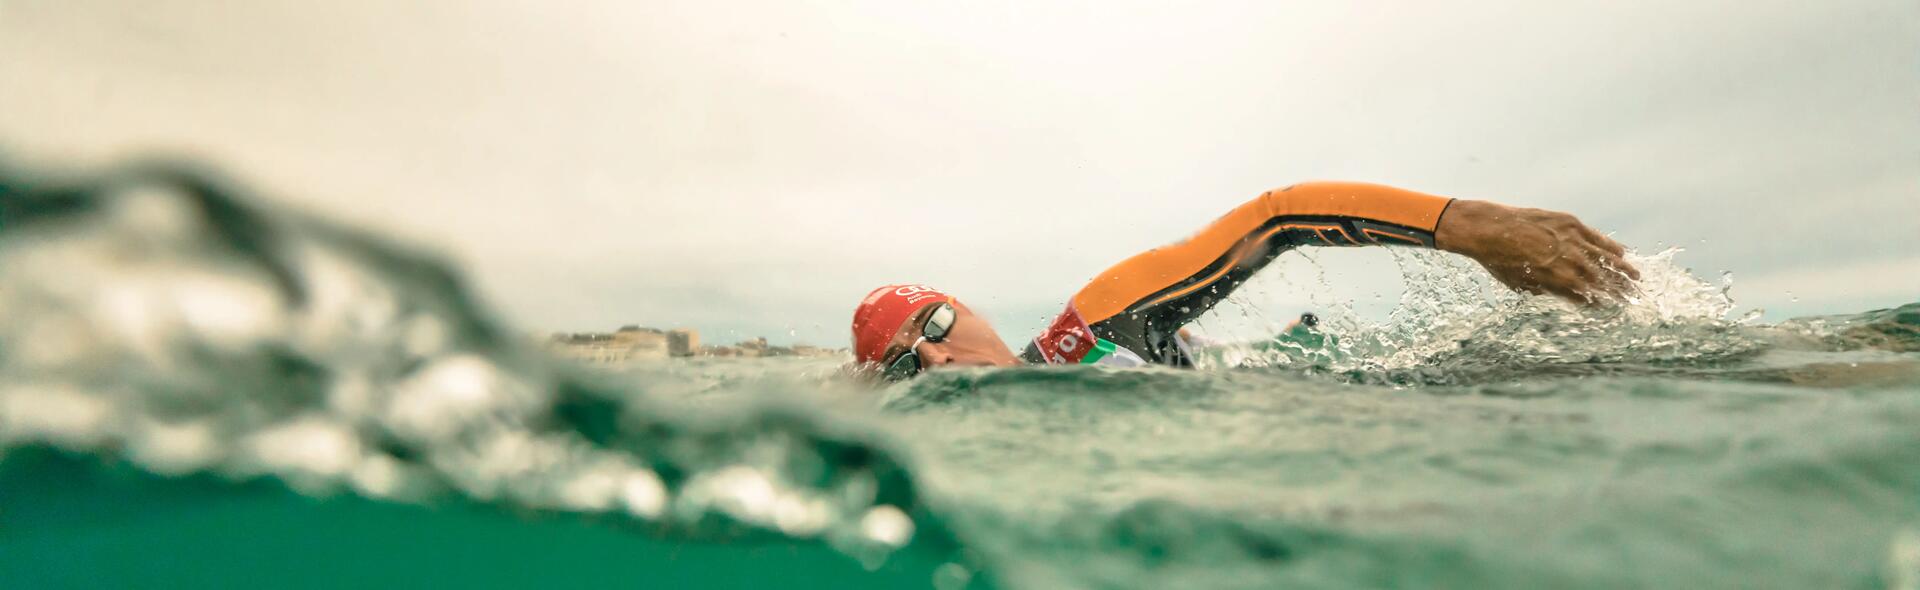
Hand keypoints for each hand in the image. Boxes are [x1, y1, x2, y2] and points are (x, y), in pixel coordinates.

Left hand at [1434, 199, 1639, 302]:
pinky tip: (1622, 253)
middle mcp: (1566, 262)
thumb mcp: (1521, 284)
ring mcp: (1570, 240)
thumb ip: (1546, 290)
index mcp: (1556, 281)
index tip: (1611, 308)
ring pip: (1604, 258)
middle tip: (1634, 298)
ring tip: (1637, 279)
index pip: (1586, 296)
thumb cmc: (1499, 260)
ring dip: (1623, 270)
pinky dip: (1610, 246)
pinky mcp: (1569, 223)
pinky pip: (1596, 237)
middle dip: (1619, 290)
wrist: (1487, 229)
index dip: (1600, 303)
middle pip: (1601, 279)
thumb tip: (1566, 295)